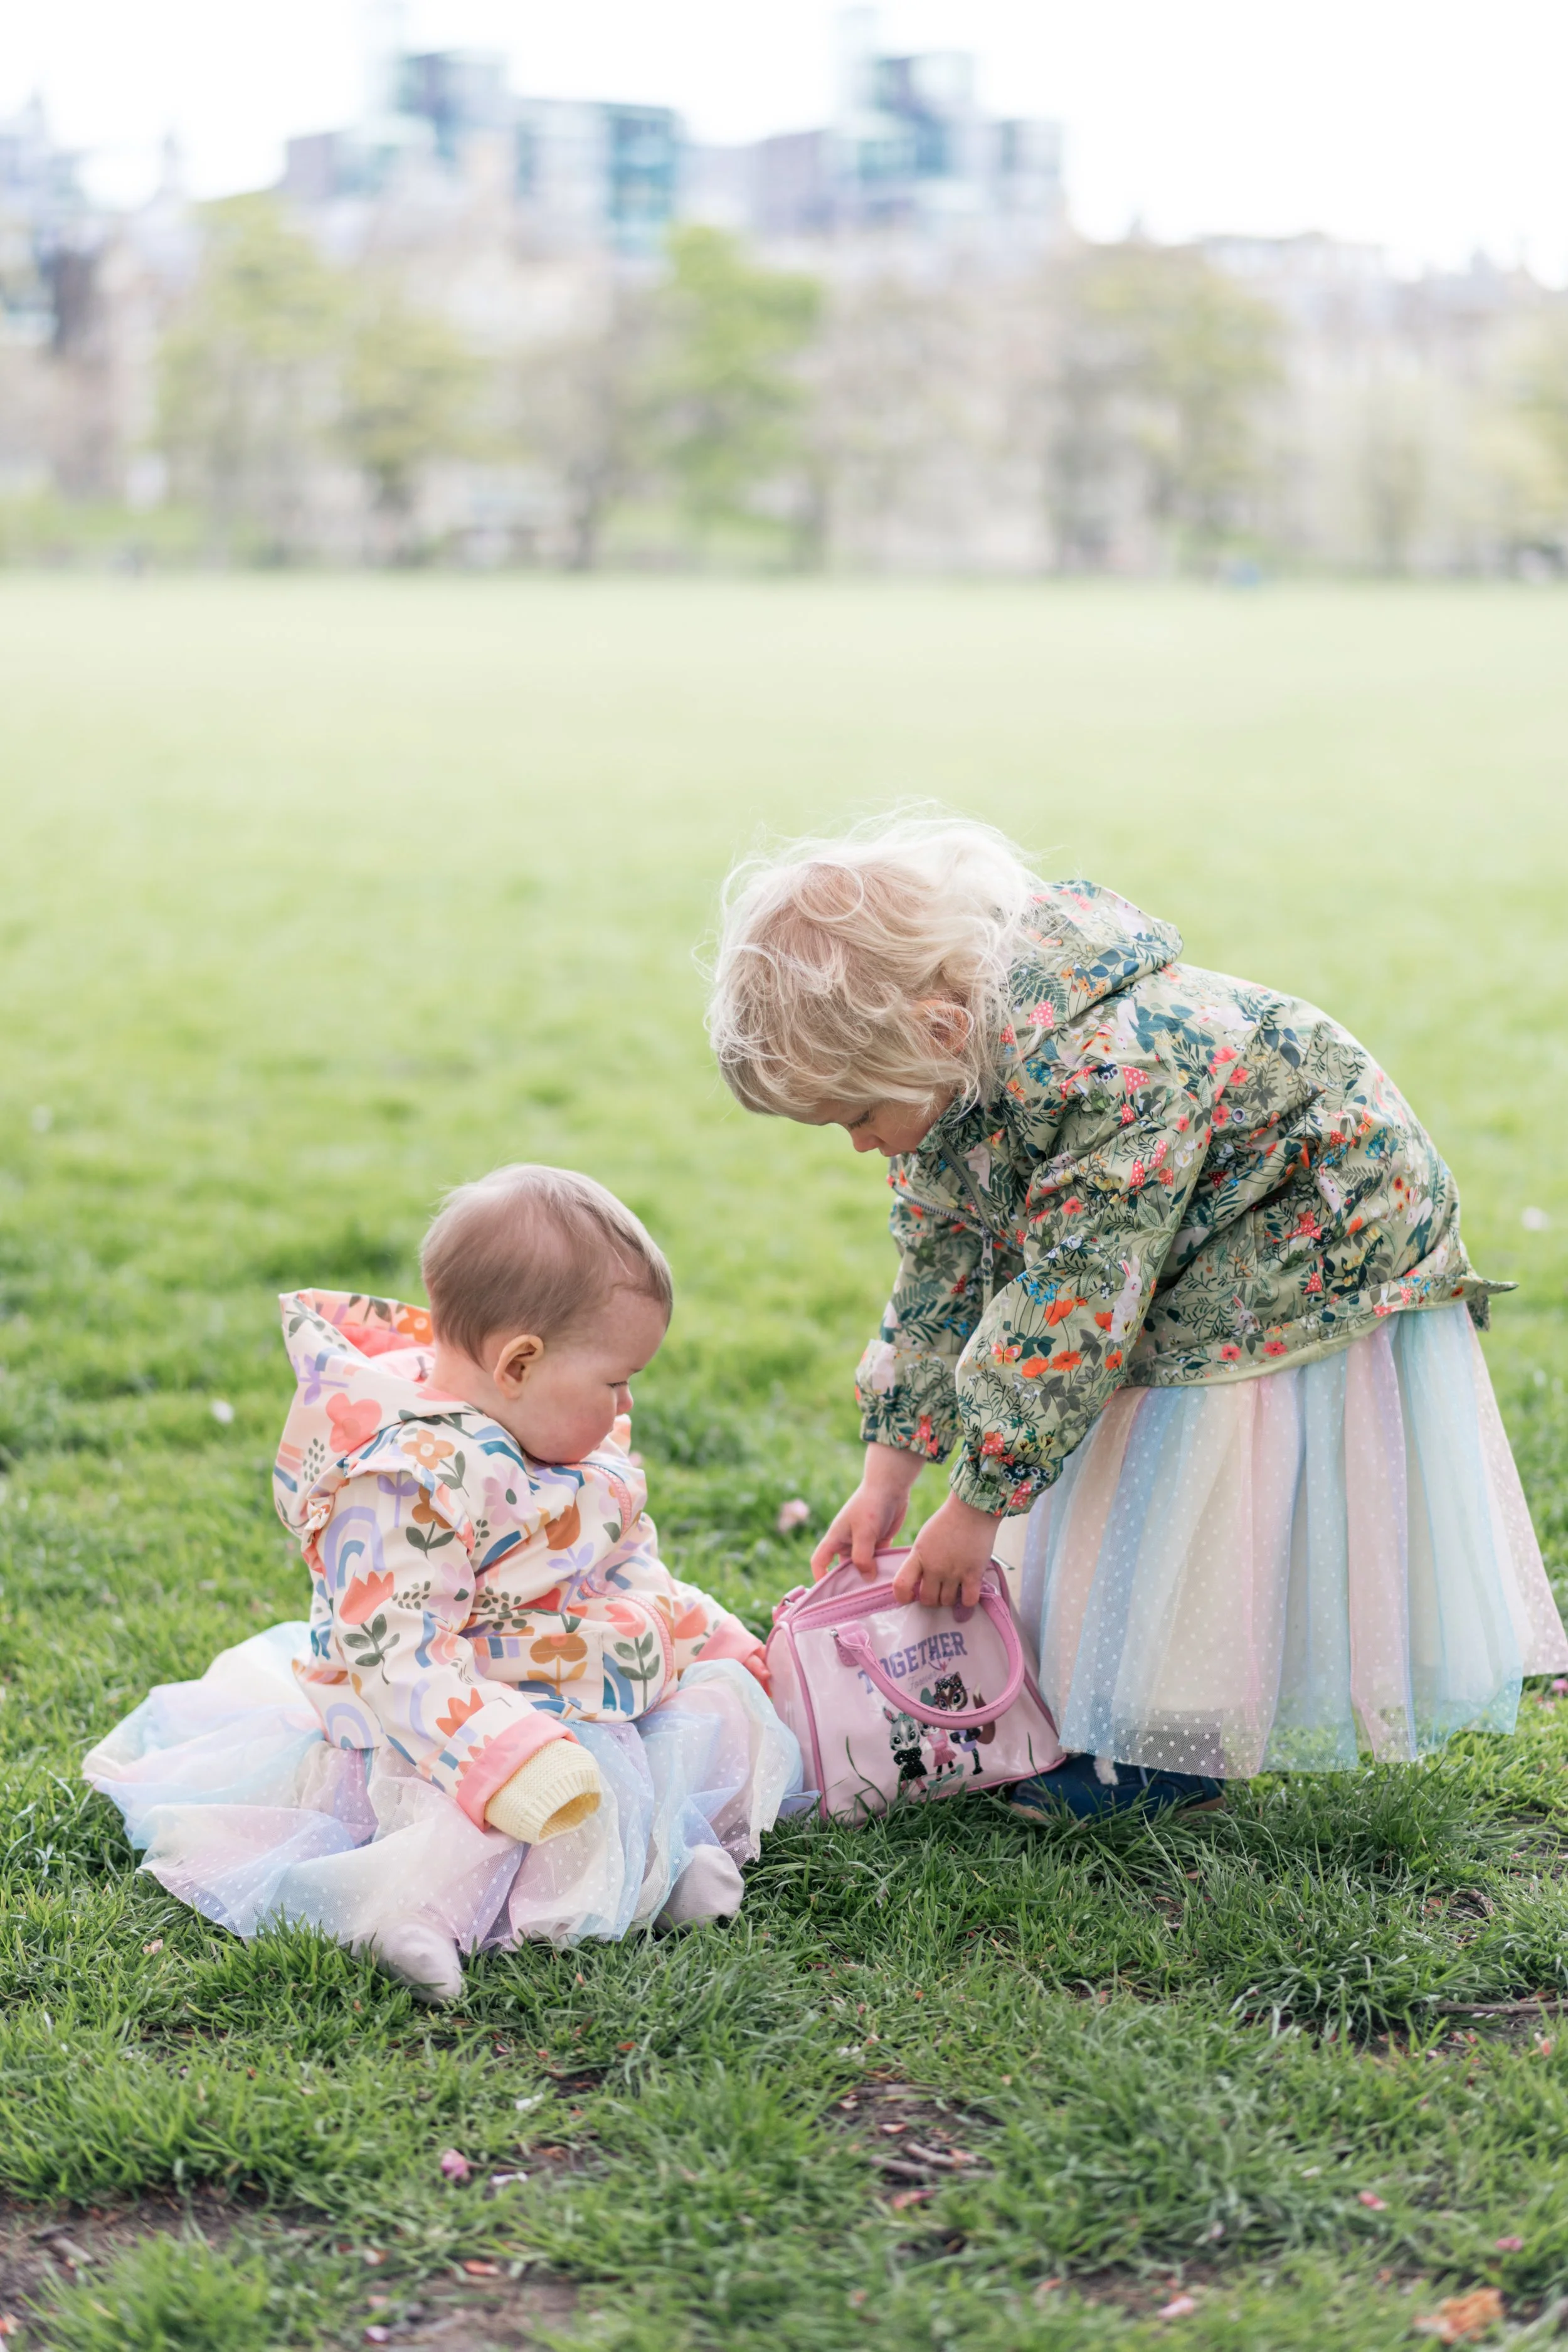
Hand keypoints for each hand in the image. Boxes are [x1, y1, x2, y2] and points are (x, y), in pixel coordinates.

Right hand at [810, 1443, 923, 1582]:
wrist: (890, 1486)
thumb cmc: (871, 1506)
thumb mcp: (864, 1533)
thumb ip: (862, 1557)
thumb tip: (866, 1579)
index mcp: (835, 1538)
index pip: (819, 1561)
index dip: (819, 1576)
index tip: (828, 1593)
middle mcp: (847, 1542)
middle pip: (842, 1568)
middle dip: (848, 1582)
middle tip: (858, 1601)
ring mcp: (863, 1542)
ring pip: (862, 1566)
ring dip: (868, 1577)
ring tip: (876, 1593)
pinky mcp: (878, 1541)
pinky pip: (877, 1560)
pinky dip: (881, 1569)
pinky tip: (890, 1580)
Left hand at [891, 1494, 999, 1609]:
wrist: (972, 1509)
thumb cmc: (947, 1521)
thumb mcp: (924, 1539)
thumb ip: (920, 1559)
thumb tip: (919, 1579)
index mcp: (918, 1555)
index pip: (901, 1584)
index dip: (902, 1596)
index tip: (908, 1598)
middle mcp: (934, 1566)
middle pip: (927, 1599)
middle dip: (931, 1599)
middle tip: (937, 1591)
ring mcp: (954, 1571)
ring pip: (947, 1602)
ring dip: (949, 1599)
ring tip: (953, 1588)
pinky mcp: (973, 1574)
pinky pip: (968, 1600)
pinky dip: (967, 1601)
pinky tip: (967, 1592)